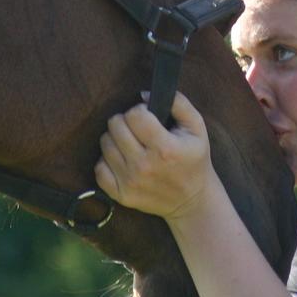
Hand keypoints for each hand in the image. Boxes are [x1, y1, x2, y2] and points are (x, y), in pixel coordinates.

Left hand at [95, 92, 217, 221]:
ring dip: (115, 138)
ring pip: (105, 144)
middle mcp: (144, 166)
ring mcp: (131, 182)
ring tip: (130, 142)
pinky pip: (99, 169)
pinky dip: (107, 161)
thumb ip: (177, 103)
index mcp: (165, 148)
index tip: (147, 117)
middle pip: (115, 127)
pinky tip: (121, 159)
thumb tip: (144, 96)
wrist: (192, 201)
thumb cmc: (194, 159)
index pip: (134, 116)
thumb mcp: (197, 127)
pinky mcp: (122, 195)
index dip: (139, 111)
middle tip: (136, 128)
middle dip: (125, 121)